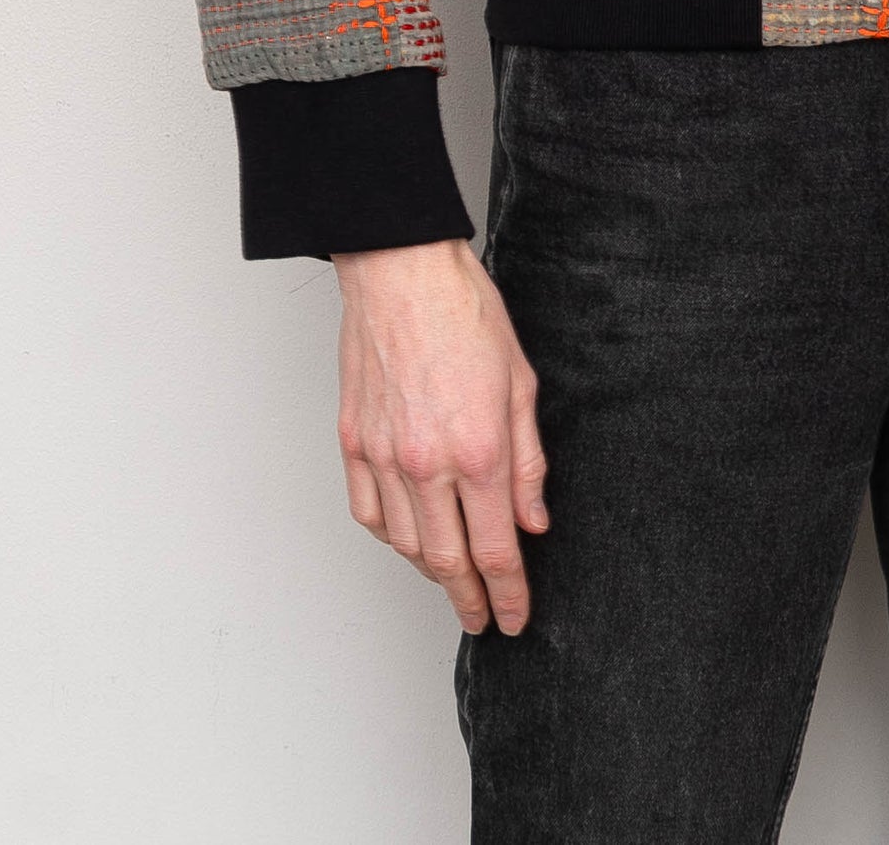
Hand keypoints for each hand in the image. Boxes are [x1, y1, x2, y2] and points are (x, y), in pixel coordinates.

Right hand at [334, 235, 548, 635]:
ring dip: (431, 573)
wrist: (401, 270)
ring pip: (405, 545)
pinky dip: (390, 538)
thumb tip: (534, 521)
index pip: (497, 551)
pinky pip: (369, 513)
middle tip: (484, 618)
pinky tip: (408, 538)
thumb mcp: (521, 383)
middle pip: (448, 562)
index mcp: (478, 450)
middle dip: (469, 600)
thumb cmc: (464, 313)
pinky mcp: (354, 441)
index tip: (515, 618)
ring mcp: (384, 456)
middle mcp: (427, 464)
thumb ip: (528, 461)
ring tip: (452, 580)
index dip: (509, 596)